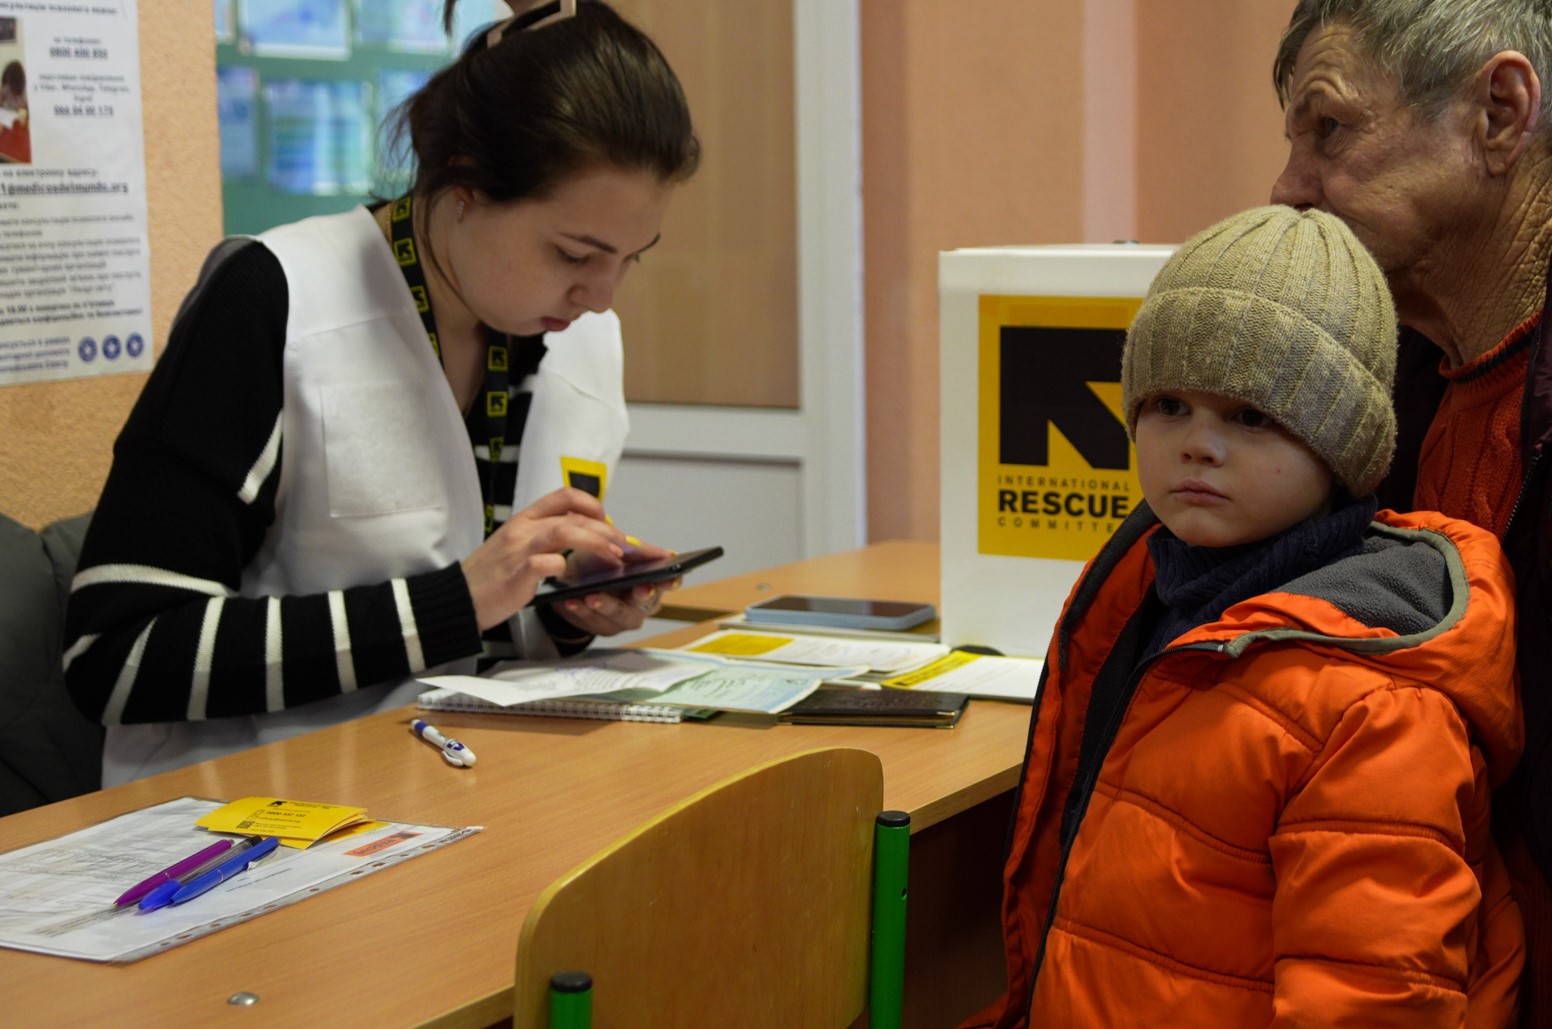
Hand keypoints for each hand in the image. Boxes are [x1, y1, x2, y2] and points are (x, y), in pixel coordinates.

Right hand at [460, 487, 625, 630]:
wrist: (459, 597)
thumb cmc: (490, 575)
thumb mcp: (515, 545)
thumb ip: (542, 536)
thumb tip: (579, 535)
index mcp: (523, 519)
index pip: (563, 496)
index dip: (591, 504)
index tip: (607, 520)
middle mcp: (522, 529)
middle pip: (572, 516)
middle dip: (605, 528)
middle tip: (624, 544)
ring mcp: (519, 550)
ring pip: (564, 532)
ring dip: (595, 542)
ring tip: (614, 555)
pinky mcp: (517, 574)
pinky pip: (547, 564)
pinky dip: (563, 568)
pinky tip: (570, 577)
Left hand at [551, 539, 683, 637]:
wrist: (571, 576)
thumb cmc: (599, 561)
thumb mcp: (616, 549)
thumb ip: (635, 549)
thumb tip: (657, 550)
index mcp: (651, 581)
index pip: (668, 582)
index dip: (671, 581)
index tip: (669, 579)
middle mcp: (641, 603)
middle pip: (646, 603)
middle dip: (643, 596)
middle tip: (640, 589)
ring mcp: (623, 618)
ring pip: (618, 614)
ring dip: (605, 604)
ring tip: (592, 596)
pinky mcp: (602, 627)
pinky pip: (592, 621)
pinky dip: (582, 610)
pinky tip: (573, 601)